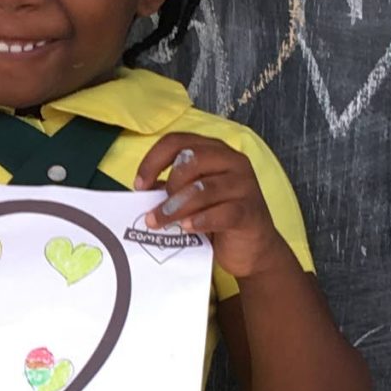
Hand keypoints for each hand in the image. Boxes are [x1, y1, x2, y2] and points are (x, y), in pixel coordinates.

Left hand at [135, 133, 287, 279]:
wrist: (251, 249)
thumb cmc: (215, 218)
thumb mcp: (188, 200)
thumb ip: (168, 190)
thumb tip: (143, 191)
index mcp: (213, 151)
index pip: (177, 141)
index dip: (152, 161)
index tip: (139, 186)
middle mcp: (231, 161)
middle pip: (191, 159)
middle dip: (168, 184)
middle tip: (157, 208)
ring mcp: (244, 185)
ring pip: (204, 187)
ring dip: (175, 206)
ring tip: (158, 222)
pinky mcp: (250, 211)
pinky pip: (223, 212)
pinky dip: (201, 220)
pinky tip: (187, 227)